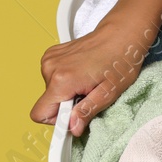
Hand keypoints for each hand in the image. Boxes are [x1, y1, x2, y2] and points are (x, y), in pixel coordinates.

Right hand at [30, 20, 151, 135]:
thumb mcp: (109, 93)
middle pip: (47, 103)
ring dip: (67, 92)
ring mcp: (49, 59)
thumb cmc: (121, 59)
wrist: (122, 33)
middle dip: (67, 105)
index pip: (39, 114)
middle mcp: (51, 68)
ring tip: (88, 81)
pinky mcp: (51, 55)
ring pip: (50, 91)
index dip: (58, 121)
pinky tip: (82, 73)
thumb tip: (73, 127)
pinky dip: (66, 80)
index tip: (75, 117)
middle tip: (89, 93)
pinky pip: (52, 78)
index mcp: (62, 80)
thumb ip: (87, 112)